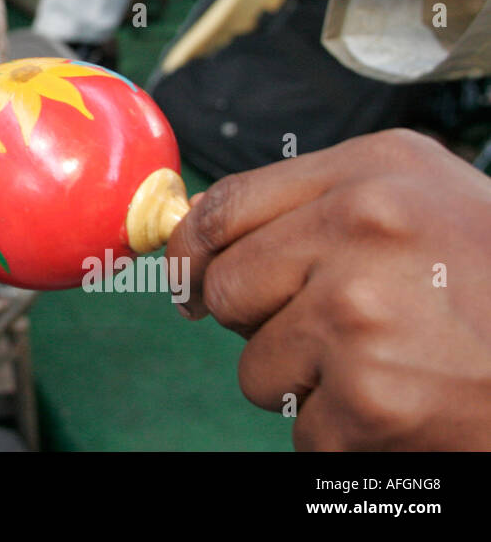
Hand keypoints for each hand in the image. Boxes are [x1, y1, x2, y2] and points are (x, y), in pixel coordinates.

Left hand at [168, 129, 490, 449]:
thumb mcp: (419, 199)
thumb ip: (314, 204)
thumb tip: (198, 235)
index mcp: (371, 174)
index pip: (223, 208)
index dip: (191, 250)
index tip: (187, 276)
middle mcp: (361, 232)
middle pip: (224, 289)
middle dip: (257, 319)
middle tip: (329, 328)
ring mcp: (362, 317)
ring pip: (254, 367)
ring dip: (305, 381)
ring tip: (385, 365)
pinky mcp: (371, 400)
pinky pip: (301, 427)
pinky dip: (342, 433)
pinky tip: (406, 406)